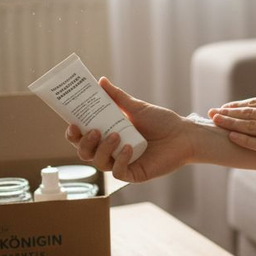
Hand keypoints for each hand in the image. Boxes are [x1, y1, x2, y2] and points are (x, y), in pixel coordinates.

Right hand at [65, 77, 194, 182]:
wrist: (183, 134)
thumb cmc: (161, 121)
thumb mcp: (136, 107)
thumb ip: (117, 97)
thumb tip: (101, 81)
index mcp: (107, 136)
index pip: (83, 138)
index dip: (73, 134)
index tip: (72, 123)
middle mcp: (111, 151)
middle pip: (85, 153)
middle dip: (84, 143)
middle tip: (92, 130)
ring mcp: (122, 164)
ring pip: (99, 163)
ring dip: (103, 149)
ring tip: (114, 135)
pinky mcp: (134, 174)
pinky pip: (119, 172)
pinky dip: (120, 160)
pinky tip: (127, 148)